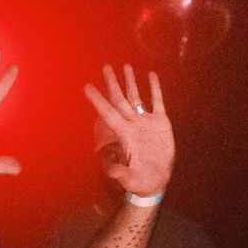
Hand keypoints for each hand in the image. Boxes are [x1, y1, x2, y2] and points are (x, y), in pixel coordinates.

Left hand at [83, 64, 173, 197]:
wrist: (156, 180)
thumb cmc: (140, 181)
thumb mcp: (130, 178)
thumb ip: (121, 173)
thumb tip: (112, 172)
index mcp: (124, 133)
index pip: (108, 112)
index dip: (97, 100)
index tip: (86, 86)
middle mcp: (133, 123)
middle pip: (120, 99)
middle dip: (112, 83)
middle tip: (105, 67)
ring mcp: (146, 121)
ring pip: (136, 96)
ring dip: (130, 81)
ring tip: (125, 66)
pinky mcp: (161, 122)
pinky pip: (157, 101)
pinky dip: (155, 88)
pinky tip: (151, 75)